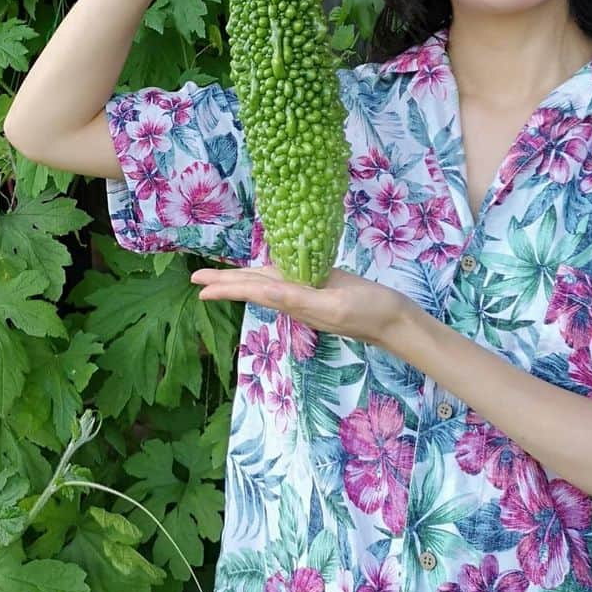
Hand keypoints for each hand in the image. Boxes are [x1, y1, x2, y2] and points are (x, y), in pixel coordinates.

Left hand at [190, 263, 415, 349]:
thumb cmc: (369, 311)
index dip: (228, 288)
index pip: (254, 291)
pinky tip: (261, 272)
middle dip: (225, 283)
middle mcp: (295, 298)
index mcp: (294, 302)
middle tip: (196, 280)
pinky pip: (287, 277)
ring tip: (218, 277)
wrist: (395, 320)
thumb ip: (301, 300)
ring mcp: (307, 292)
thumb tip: (269, 293)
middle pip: (254, 287)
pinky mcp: (319, 285)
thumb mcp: (333, 305)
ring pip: (267, 281)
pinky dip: (269, 273)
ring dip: (242, 278)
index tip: (201, 289)